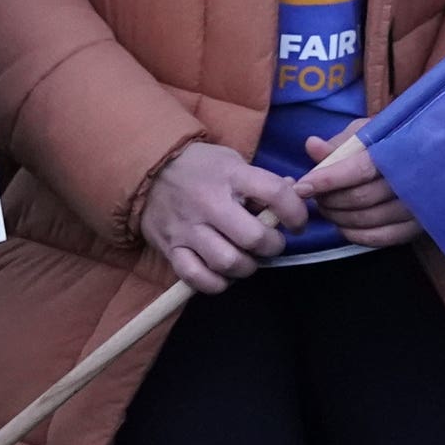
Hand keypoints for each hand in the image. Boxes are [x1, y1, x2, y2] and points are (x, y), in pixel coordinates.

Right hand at [139, 142, 304, 293]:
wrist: (148, 169)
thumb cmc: (199, 167)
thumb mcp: (232, 162)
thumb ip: (261, 182)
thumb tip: (295, 196)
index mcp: (230, 175)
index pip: (275, 193)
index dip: (296, 212)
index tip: (297, 223)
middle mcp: (209, 202)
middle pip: (254, 238)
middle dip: (272, 246)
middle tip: (271, 243)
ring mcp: (188, 228)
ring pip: (228, 262)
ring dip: (246, 267)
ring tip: (246, 258)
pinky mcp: (171, 248)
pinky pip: (197, 278)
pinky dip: (216, 282)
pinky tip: (222, 273)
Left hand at [297, 122, 419, 247]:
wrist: (427, 157)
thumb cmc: (388, 142)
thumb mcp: (365, 133)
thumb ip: (338, 143)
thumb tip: (311, 145)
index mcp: (397, 150)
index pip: (359, 170)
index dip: (328, 180)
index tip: (302, 187)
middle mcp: (410, 180)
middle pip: (360, 198)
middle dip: (330, 201)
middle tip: (315, 196)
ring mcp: (417, 206)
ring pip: (368, 220)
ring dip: (339, 218)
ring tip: (327, 209)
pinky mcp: (418, 227)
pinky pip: (382, 238)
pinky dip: (356, 235)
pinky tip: (343, 226)